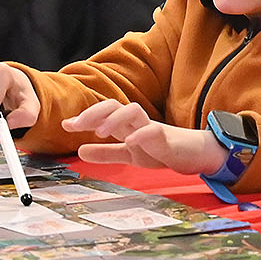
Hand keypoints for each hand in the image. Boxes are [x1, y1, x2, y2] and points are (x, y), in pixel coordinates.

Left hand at [64, 99, 224, 174]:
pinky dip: (140, 135)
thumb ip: (106, 153)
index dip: (85, 117)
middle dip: (94, 112)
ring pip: (133, 110)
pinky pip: (153, 131)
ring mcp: (152, 128)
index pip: (104, 112)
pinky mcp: (167, 139)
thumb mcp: (129, 154)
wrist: (194, 154)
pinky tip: (129, 143)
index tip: (66, 126)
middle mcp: (137, 122)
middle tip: (76, 125)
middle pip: (114, 105)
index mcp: (127, 125)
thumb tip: (80, 150)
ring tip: (99, 132)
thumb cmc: (161, 150)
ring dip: (114, 118)